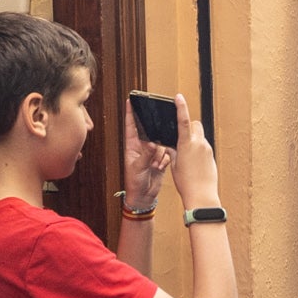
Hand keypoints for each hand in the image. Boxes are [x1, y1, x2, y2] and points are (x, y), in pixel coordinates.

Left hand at [120, 99, 173, 213]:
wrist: (144, 197)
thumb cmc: (134, 183)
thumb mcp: (138, 168)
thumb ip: (146, 154)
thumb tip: (152, 143)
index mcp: (132, 146)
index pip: (131, 125)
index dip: (130, 113)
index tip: (130, 100)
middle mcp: (142, 147)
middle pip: (149, 131)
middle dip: (154, 133)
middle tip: (155, 139)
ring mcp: (152, 153)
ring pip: (160, 143)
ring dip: (160, 152)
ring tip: (155, 163)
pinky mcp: (160, 159)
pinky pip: (167, 153)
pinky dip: (165, 159)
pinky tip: (160, 166)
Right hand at [168, 91, 221, 210]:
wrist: (202, 195)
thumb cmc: (186, 183)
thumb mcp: (175, 165)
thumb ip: (174, 151)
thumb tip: (172, 145)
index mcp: (187, 145)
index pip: (184, 121)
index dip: (181, 107)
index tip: (179, 97)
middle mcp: (200, 144)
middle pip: (196, 125)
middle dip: (189, 126)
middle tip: (180, 137)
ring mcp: (207, 149)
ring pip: (200, 136)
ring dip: (192, 140)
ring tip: (186, 156)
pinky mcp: (212, 155)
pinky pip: (204, 146)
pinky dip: (197, 149)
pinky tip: (193, 162)